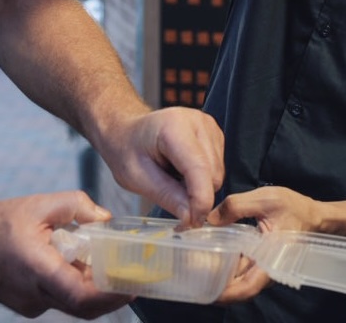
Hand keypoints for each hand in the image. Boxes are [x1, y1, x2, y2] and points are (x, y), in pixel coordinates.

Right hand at [0, 192, 129, 318]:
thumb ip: (78, 206)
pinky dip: (75, 286)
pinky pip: (60, 300)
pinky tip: (77, 265)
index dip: (110, 296)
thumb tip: (106, 219)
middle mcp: (34, 294)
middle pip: (83, 306)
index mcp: (37, 268)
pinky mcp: (29, 306)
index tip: (131, 286)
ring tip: (106, 264)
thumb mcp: (40, 203)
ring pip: (73, 304)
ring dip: (93, 289)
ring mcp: (31, 305)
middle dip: (112, 295)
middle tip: (133, 278)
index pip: (80, 295)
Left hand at [101, 107, 224, 226]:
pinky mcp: (215, 134)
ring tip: (173, 180)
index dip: (200, 200)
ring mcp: (209, 126)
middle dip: (197, 196)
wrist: (127, 132)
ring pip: (218, 174)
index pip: (199, 168)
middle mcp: (198, 122)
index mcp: (175, 126)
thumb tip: (192, 219)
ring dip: (200, 188)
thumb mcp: (137, 178)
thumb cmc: (127, 151)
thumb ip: (167, 196)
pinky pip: (217, 168)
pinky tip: (182, 172)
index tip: (192, 223)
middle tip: (172, 200)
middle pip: (212, 174)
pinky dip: (202, 179)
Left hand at [203, 185, 324, 303]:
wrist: (313, 215)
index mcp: (271, 260)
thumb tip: (209, 219)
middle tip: (190, 276)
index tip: (204, 290)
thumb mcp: (266, 199)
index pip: (247, 288)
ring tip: (195, 266)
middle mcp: (266, 271)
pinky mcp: (261, 263)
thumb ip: (236, 206)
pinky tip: (211, 255)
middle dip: (214, 286)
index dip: (225, 294)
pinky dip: (226, 267)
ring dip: (219, 277)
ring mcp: (263, 269)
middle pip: (238, 288)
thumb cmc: (294, 208)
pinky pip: (242, 271)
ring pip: (238, 280)